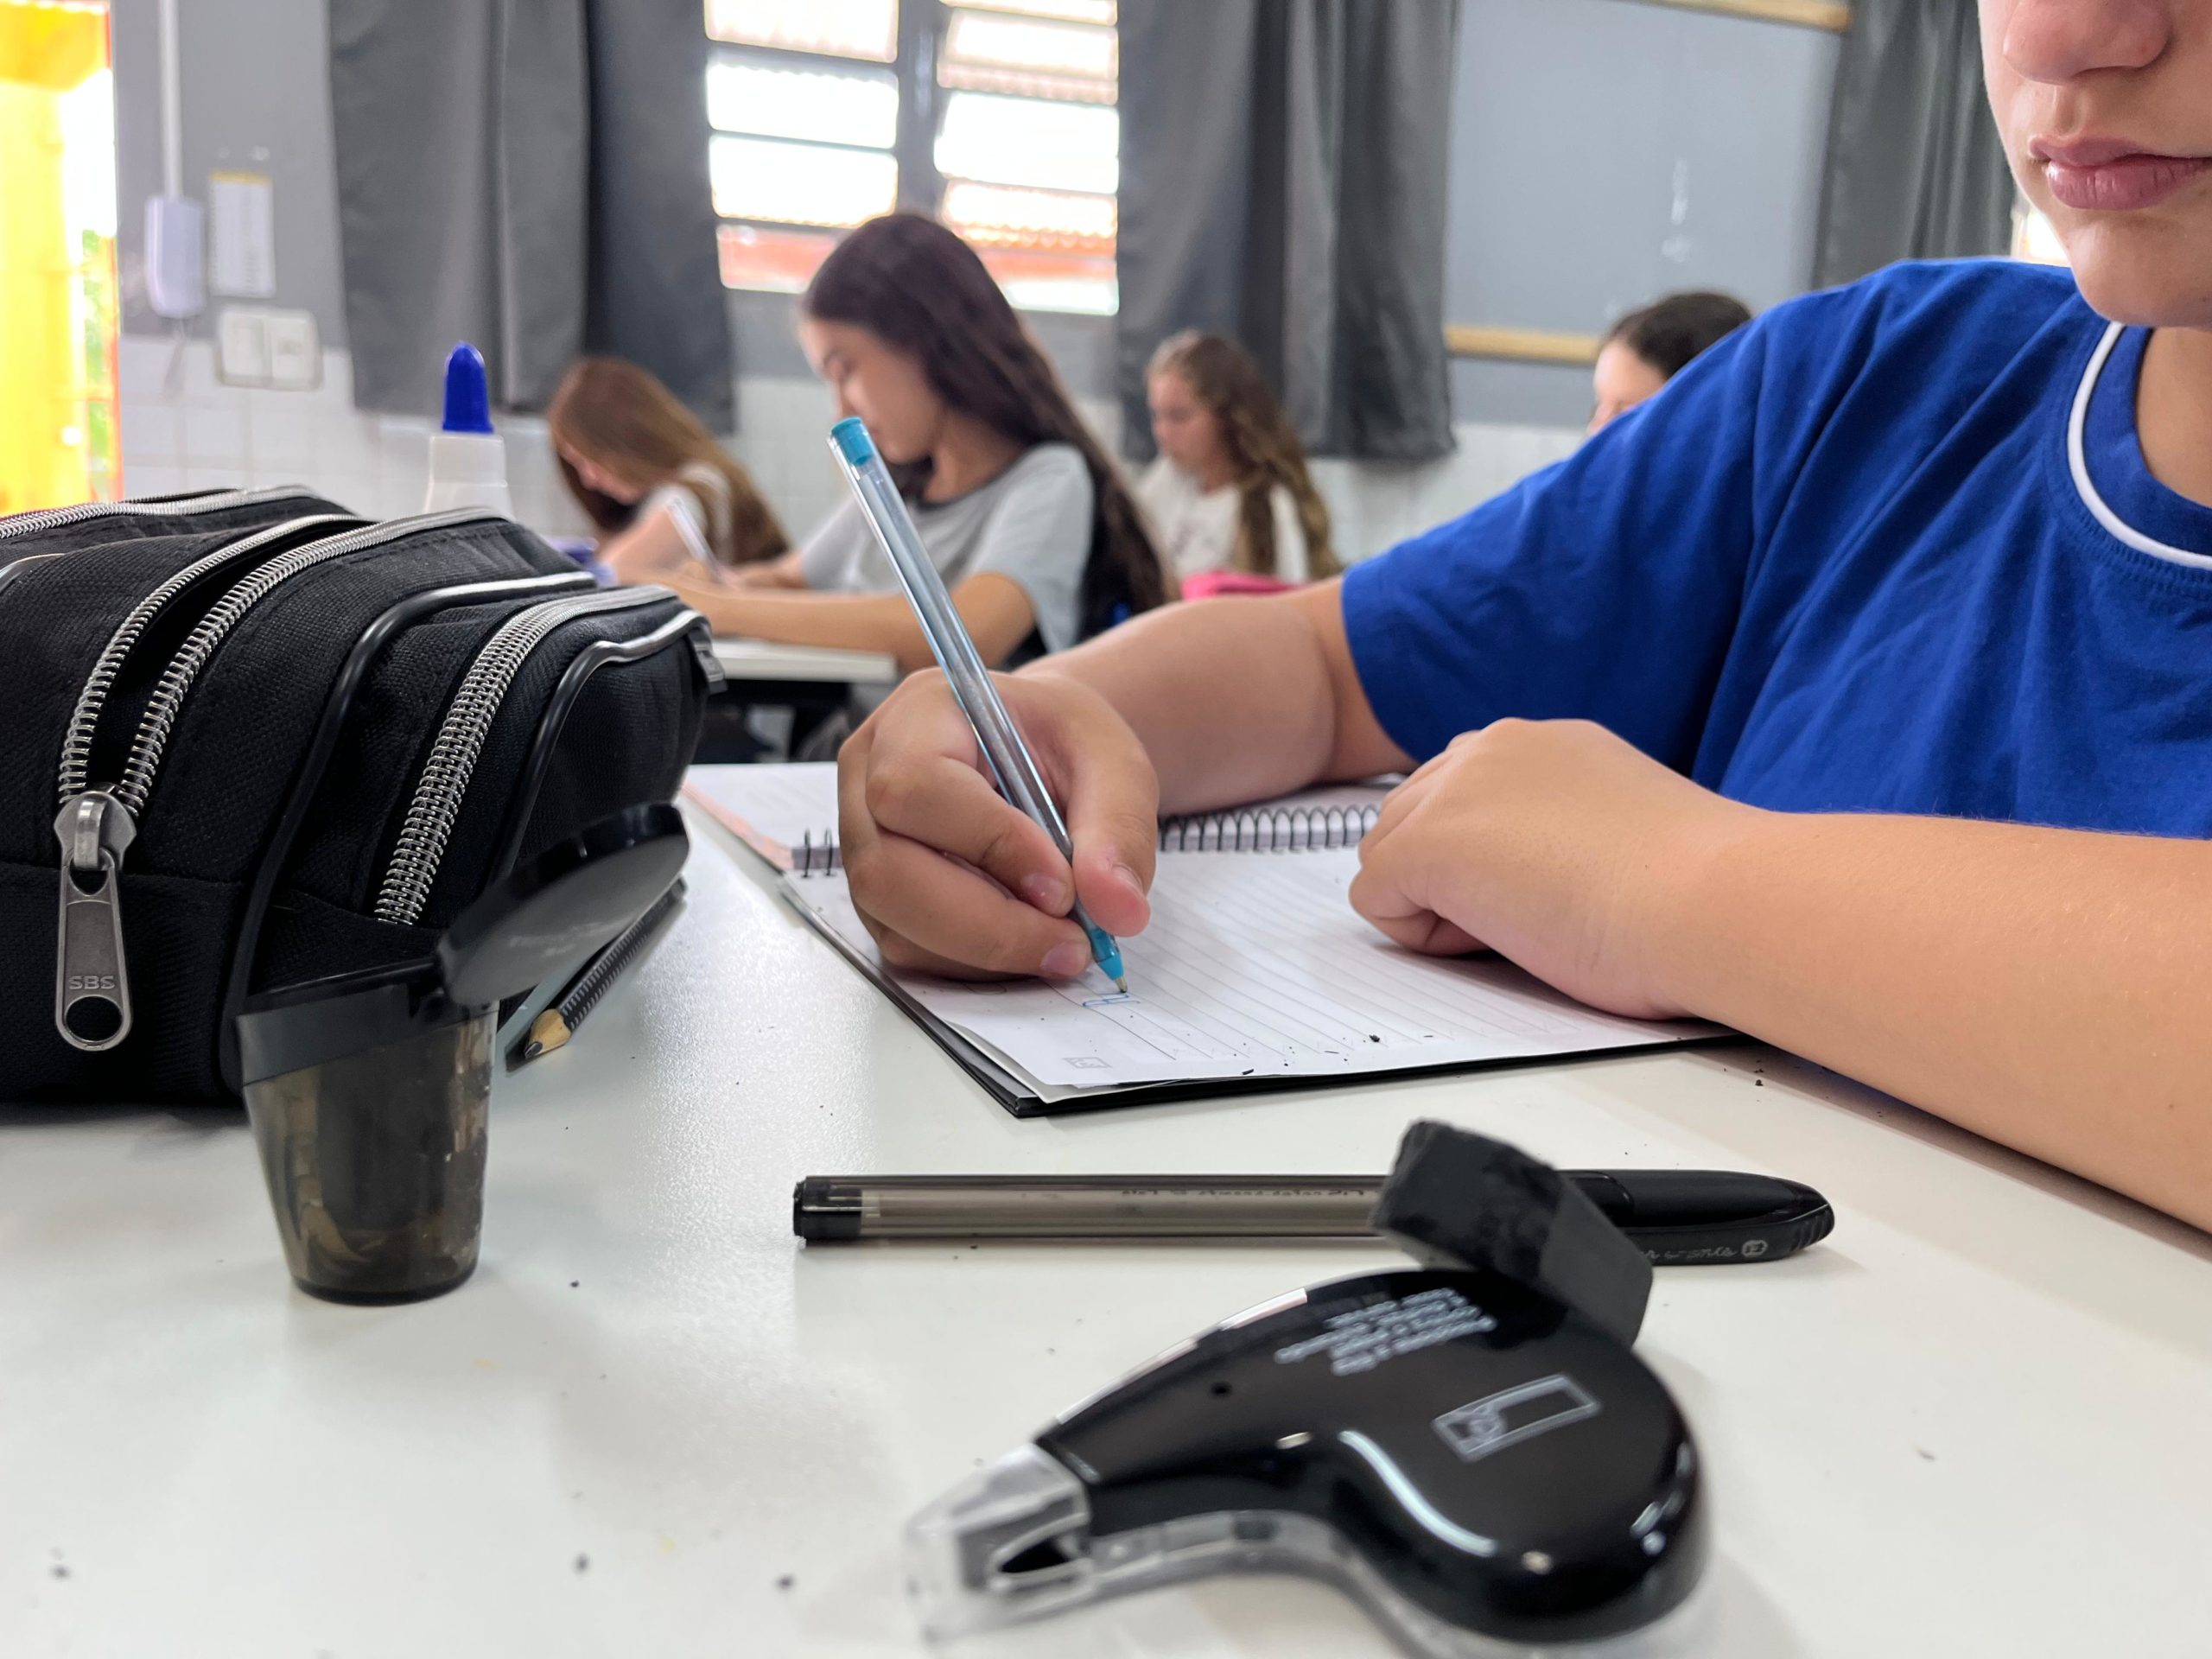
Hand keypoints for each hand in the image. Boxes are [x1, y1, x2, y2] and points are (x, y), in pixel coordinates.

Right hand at [838, 670, 1157, 977]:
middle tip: (1072, 943)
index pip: (917, 785)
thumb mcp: (1112, 759)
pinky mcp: (878, 897)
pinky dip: (974, 963)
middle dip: (988, 924)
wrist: (1042, 755)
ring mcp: (861, 843)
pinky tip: (1027, 944)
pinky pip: (908, 948)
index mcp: (918, 717)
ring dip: (985, 951)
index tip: (1063, 886)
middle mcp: (867, 780)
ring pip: (894, 921)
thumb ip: (1119, 827)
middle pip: (887, 870)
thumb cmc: (1061, 742)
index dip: (988, 843)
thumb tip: (1118, 909)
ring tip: (1062, 946)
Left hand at [1347, 719, 1745, 1018]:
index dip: (1489, 860)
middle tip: (1538, 913)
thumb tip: (1524, 866)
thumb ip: (1557, 827)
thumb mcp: (1614, 832)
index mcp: (1543, 745)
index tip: (1552, 888)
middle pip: (1412, 819)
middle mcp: (1493, 747)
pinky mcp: (1429, 842)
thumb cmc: (1691, 889)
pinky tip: (1501, 936)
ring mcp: (1455, 789)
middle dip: (1451, 879)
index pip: (1463, 797)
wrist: (1713, 899)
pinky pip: (1376, 899)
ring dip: (1437, 905)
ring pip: (1387, 857)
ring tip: (1526, 923)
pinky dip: (1423, 936)